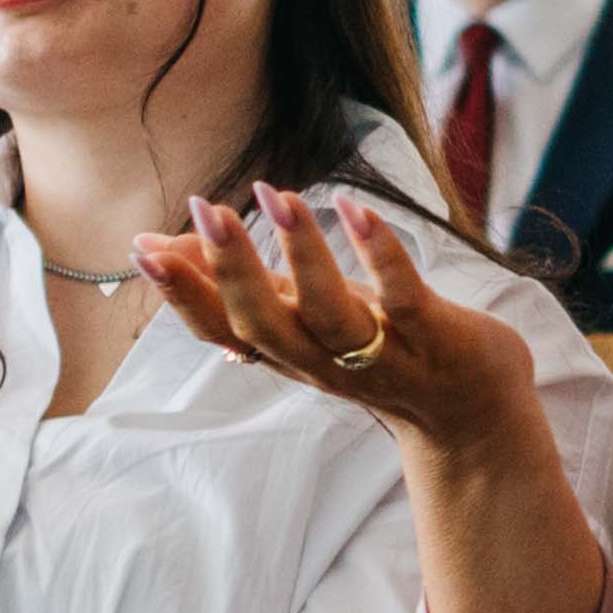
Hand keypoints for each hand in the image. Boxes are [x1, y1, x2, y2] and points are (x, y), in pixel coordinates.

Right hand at [134, 189, 565, 457]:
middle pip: (265, 325)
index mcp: (288, 353)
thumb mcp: (298, 318)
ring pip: (330, 314)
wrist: (472, 415)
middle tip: (203, 208)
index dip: (181, 295)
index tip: (140, 248)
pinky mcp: (433, 338)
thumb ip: (237, 286)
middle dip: (230, 270)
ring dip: (300, 257)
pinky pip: (401, 296)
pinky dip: (378, 254)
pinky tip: (355, 208)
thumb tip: (155, 246)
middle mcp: (324, 362)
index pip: (222, 329)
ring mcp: (380, 354)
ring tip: (274, 197)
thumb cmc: (376, 351)